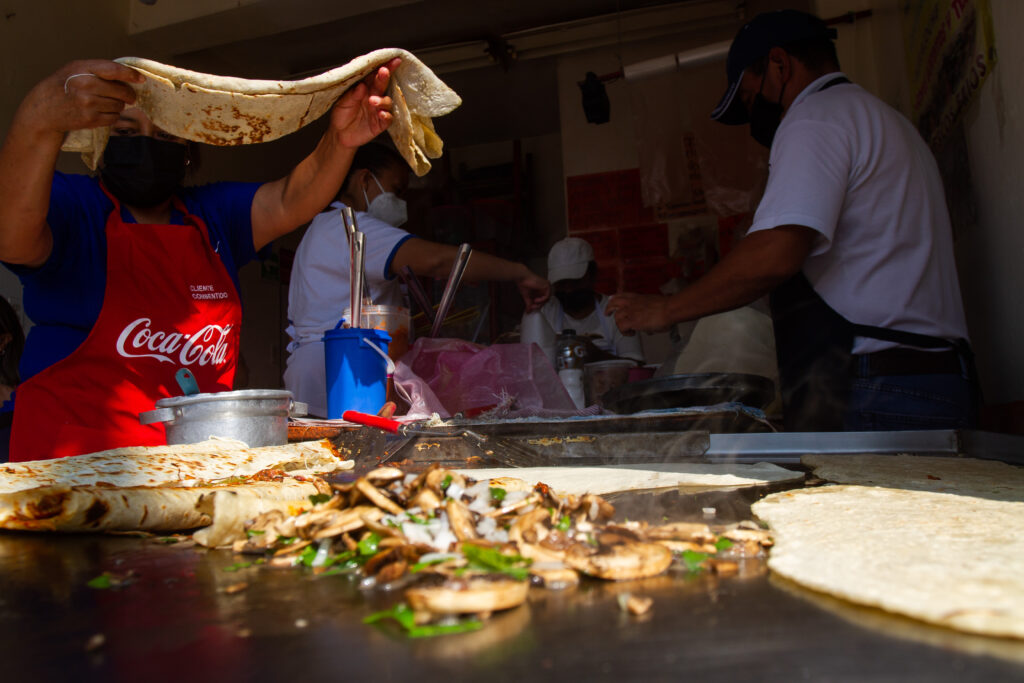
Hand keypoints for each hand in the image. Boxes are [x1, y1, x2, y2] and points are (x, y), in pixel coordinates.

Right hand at [21, 60, 142, 137]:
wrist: (45, 108)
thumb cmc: (65, 85)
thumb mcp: (76, 69)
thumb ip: (100, 69)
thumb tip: (131, 75)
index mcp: (83, 69)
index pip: (114, 70)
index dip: (131, 74)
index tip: (141, 79)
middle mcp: (86, 85)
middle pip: (122, 91)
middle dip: (128, 94)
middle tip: (128, 96)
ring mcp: (88, 103)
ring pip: (119, 106)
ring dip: (118, 105)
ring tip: (105, 102)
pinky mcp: (90, 119)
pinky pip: (113, 118)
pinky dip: (112, 116)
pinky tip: (101, 111)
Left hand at [330, 57, 399, 147]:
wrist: (340, 134)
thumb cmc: (341, 114)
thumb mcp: (342, 102)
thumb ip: (352, 95)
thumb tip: (361, 86)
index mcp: (365, 88)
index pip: (374, 75)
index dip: (384, 67)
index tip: (391, 60)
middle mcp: (374, 97)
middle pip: (382, 85)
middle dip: (385, 77)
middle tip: (384, 72)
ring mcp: (378, 110)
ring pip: (387, 102)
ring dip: (382, 100)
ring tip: (373, 101)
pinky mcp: (380, 123)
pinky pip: (388, 119)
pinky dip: (386, 116)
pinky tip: (381, 114)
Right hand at [516, 269, 550, 312]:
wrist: (522, 278)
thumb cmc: (523, 285)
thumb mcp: (527, 297)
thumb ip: (529, 304)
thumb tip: (528, 312)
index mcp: (541, 290)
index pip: (542, 301)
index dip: (537, 306)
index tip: (531, 308)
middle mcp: (545, 289)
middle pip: (545, 301)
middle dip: (538, 305)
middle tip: (532, 307)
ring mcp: (547, 287)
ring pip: (547, 299)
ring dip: (540, 303)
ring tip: (533, 302)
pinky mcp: (547, 285)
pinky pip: (547, 296)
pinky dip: (541, 300)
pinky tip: (535, 300)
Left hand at [606, 293, 674, 332]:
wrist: (670, 308)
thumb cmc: (667, 307)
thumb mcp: (655, 304)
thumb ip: (649, 311)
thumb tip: (650, 323)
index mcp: (638, 297)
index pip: (622, 295)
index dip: (615, 298)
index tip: (611, 299)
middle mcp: (632, 302)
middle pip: (614, 303)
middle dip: (609, 308)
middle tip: (608, 314)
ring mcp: (631, 311)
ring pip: (616, 316)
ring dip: (619, 324)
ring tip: (624, 330)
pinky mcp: (633, 321)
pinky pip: (622, 327)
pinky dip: (625, 332)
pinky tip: (631, 334)